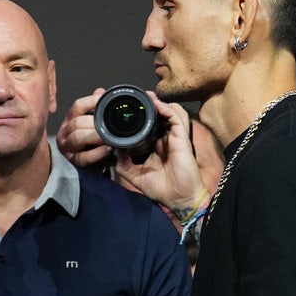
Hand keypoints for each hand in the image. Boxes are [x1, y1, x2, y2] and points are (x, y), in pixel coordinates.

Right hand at [56, 88, 112, 167]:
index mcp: (70, 119)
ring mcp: (67, 148)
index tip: (106, 101)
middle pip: (77, 122)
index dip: (92, 101)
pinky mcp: (74, 163)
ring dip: (95, 136)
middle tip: (111, 124)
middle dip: (95, 123)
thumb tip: (101, 92)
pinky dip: (97, 153)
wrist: (93, 165)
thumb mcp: (95, 123)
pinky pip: (84, 157)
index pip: (78, 106)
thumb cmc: (94, 142)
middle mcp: (65, 132)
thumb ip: (97, 108)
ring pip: (77, 138)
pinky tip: (108, 149)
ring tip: (110, 137)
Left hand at [116, 97, 206, 216]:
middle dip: (151, 104)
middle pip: (161, 114)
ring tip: (148, 97)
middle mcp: (165, 138)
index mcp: (155, 145)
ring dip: (160, 103)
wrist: (178, 198)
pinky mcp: (182, 138)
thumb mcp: (134, 175)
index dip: (142, 114)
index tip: (128, 108)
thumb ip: (123, 162)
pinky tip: (157, 105)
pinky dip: (167, 109)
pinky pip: (177, 118)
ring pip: (171, 112)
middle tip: (138, 97)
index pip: (150, 124)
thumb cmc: (161, 188)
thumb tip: (114, 148)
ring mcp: (175, 137)